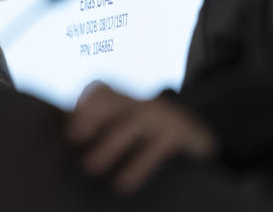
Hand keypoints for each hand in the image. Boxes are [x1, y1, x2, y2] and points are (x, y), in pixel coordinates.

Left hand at [67, 82, 217, 192]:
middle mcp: (145, 103)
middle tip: (71, 136)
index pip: (103, 89)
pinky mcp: (179, 135)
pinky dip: (137, 166)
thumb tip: (69, 137)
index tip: (66, 119)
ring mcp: (163, 116)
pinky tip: (123, 183)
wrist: (206, 138)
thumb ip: (108, 128)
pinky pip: (155, 149)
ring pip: (132, 123)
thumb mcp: (134, 125)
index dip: (85, 102)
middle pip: (114, 101)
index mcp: (130, 99)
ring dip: (109, 143)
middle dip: (92, 115)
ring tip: (89, 166)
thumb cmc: (158, 136)